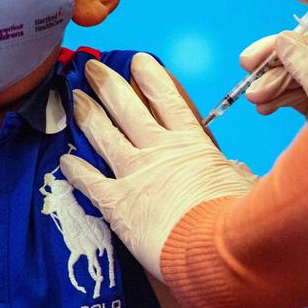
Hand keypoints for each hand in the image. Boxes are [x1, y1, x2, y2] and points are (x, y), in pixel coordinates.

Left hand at [60, 55, 255, 280]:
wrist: (212, 246)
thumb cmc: (236, 217)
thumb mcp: (243, 185)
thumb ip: (233, 173)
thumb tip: (234, 170)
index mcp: (191, 143)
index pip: (168, 101)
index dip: (151, 78)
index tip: (137, 61)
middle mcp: (158, 151)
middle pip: (127, 109)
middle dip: (107, 86)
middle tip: (92, 70)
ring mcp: (134, 174)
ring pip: (104, 136)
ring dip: (88, 115)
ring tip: (75, 98)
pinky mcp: (117, 203)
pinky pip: (90, 182)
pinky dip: (76, 171)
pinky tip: (65, 160)